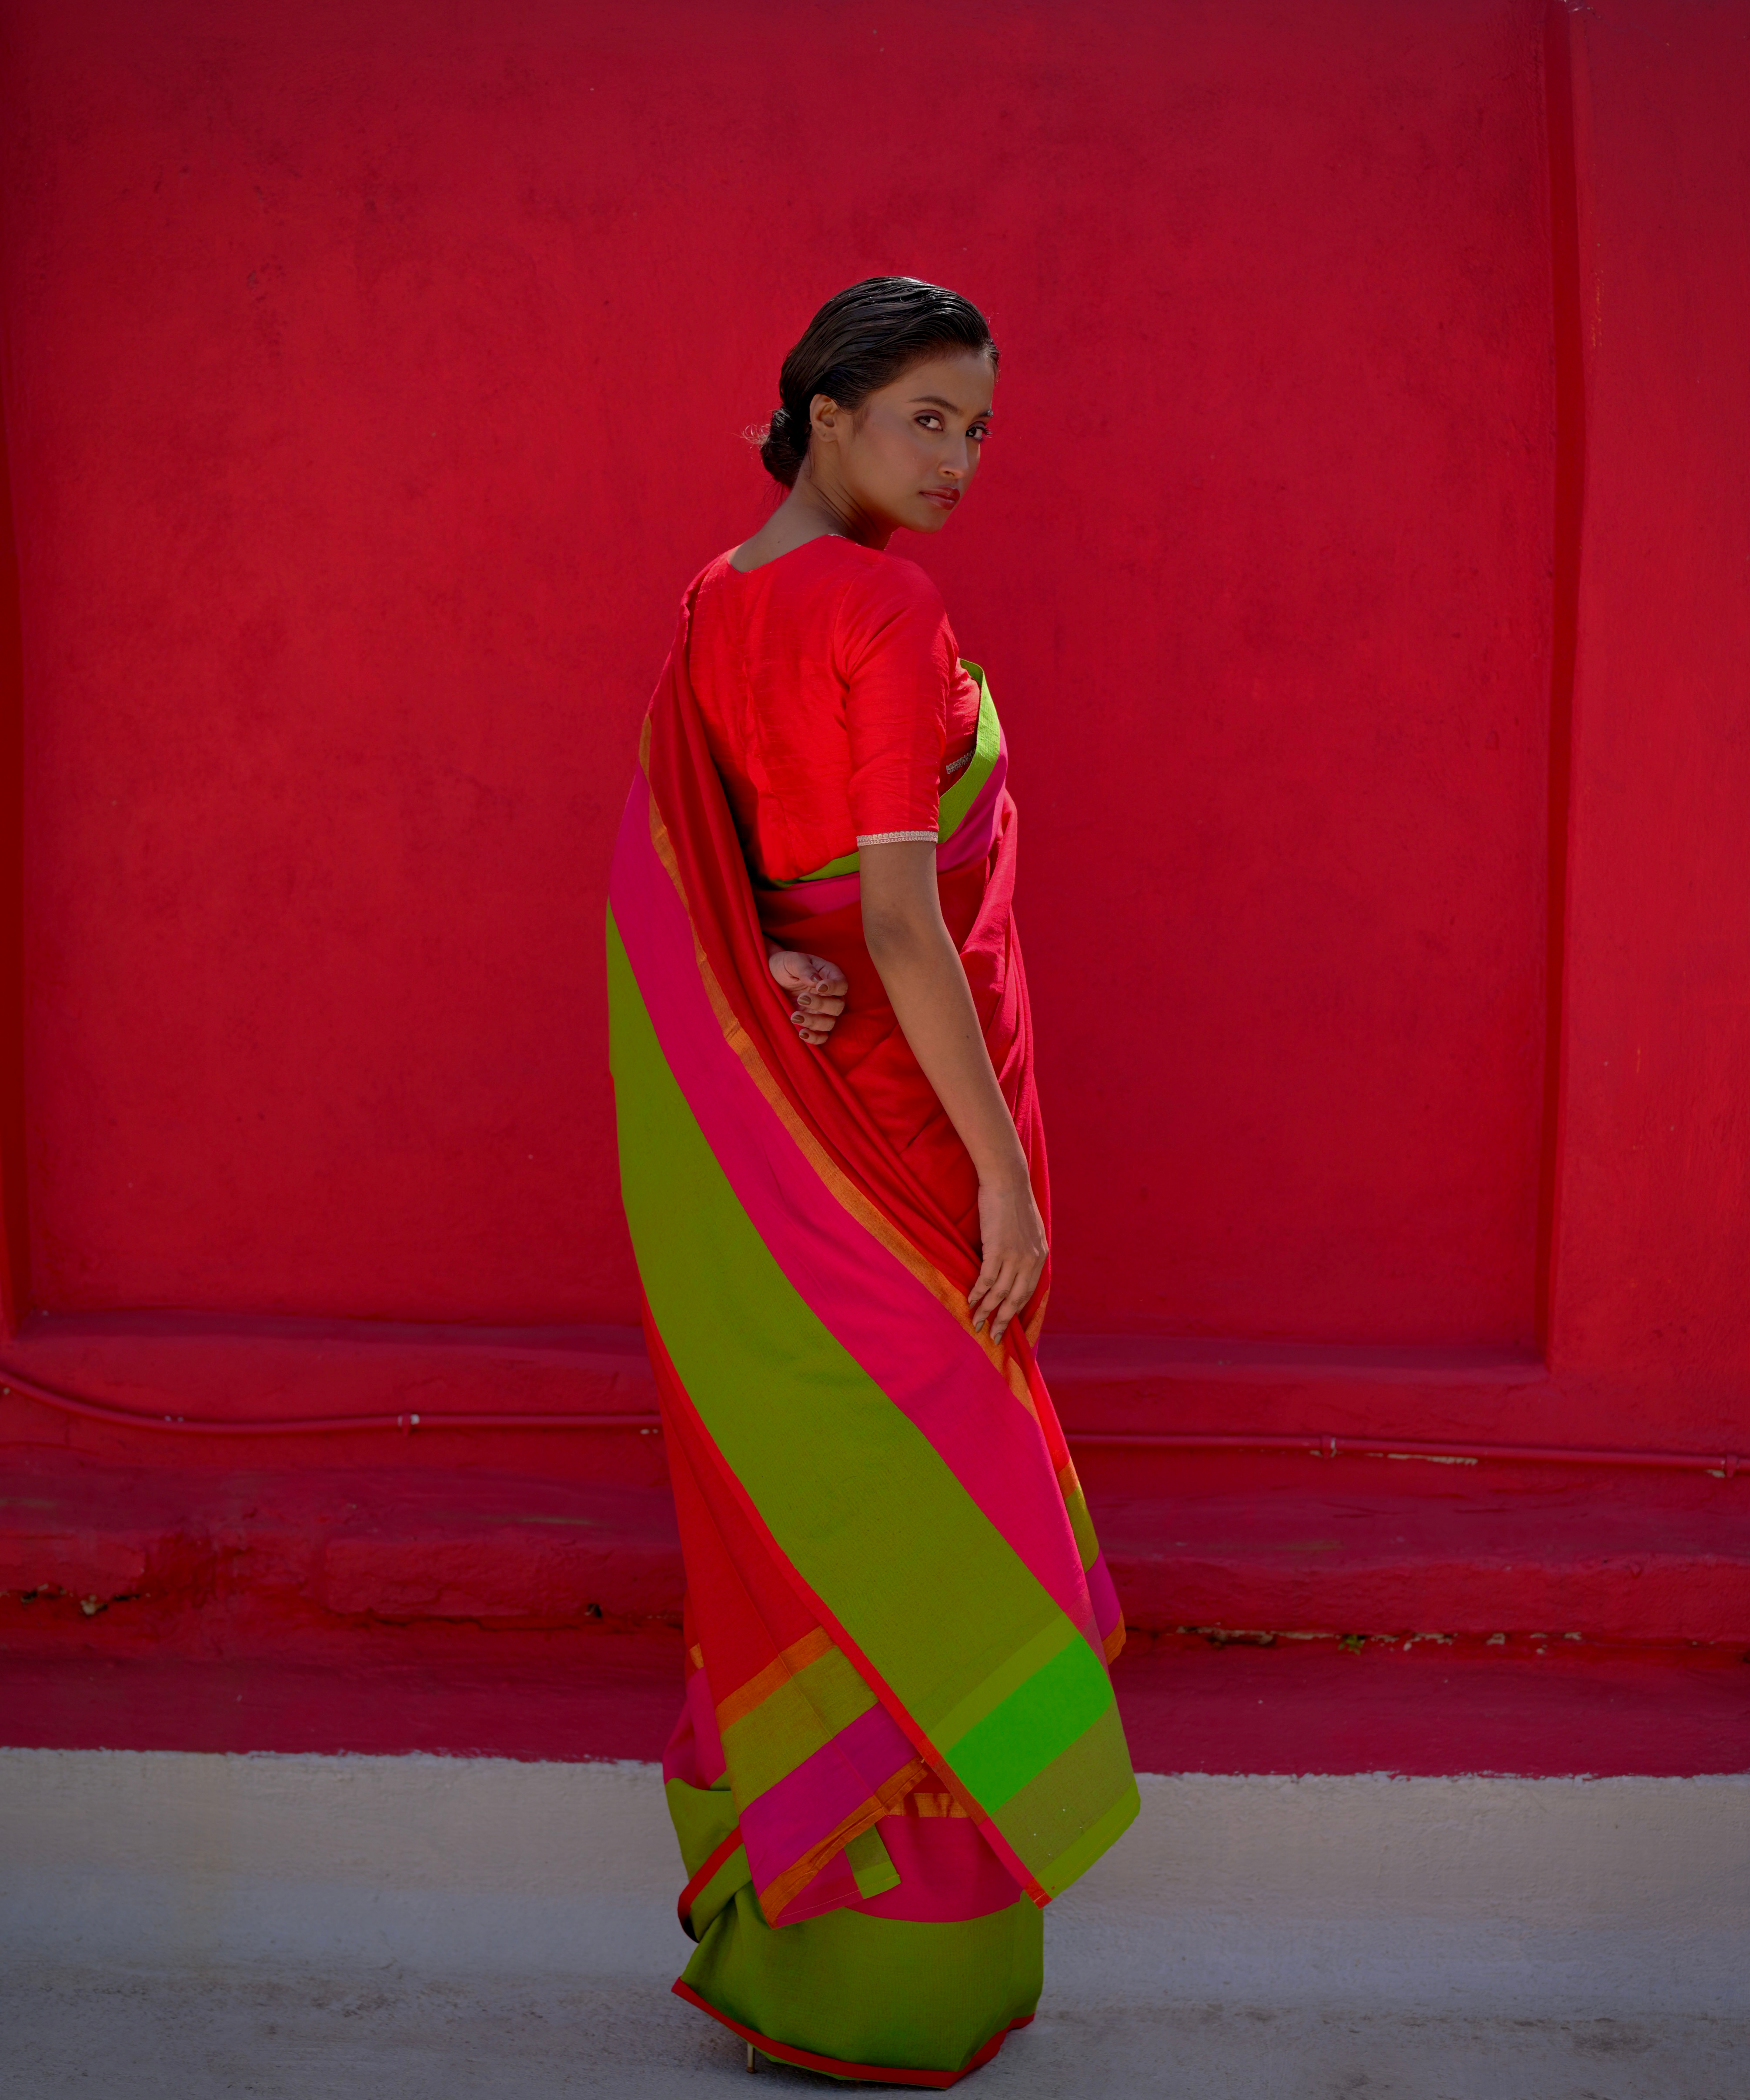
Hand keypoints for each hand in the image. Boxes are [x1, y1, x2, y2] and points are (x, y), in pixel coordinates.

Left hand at [766, 947, 848, 1047]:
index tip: (819, 987)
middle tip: (801, 998)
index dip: (834, 988)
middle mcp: (829, 995)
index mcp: (828, 976)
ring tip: (794, 1016)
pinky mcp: (812, 1024)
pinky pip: (822, 1037)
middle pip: (838, 1006)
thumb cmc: (783, 965)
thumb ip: (804, 968)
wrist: (768, 977)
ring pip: (829, 1023)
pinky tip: (801, 1033)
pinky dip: (814, 1038)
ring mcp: (821, 1011)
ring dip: (814, 1022)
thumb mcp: (791, 961)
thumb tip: (816, 980)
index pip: (842, 985)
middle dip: (821, 1004)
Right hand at [968, 1172, 1047, 1344]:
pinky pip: (986, 1280)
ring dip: (986, 1310)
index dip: (1016, 1311)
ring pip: (999, 1293)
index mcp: (1040, 1257)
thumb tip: (1016, 1268)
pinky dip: (978, 1292)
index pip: (1029, 1293)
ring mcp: (1014, 1256)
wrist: (1007, 1180)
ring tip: (976, 1322)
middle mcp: (1031, 1260)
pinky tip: (970, 1300)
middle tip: (992, 1337)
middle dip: (1003, 1321)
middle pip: (1016, 1299)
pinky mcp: (997, 1250)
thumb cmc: (1014, 1201)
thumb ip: (1026, 1251)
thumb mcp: (1030, 1230)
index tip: (1007, 1326)